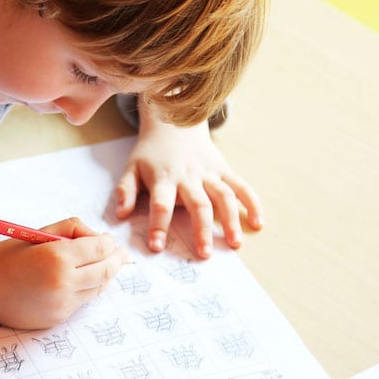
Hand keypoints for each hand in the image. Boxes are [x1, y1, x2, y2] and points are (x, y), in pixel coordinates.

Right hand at [0, 218, 126, 326]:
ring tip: (105, 266)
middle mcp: (63, 283)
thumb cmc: (10, 255)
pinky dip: (85, 290)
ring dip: (104, 276)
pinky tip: (79, 281)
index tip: (110, 240)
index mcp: (58, 257)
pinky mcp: (57, 318)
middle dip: (117, 260)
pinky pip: (81, 302)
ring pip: (97, 289)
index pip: (100, 250)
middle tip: (122, 254)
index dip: (109, 244)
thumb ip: (74, 229)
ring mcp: (61, 304)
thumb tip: (102, 239)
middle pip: (106, 271)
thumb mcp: (40, 233)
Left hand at [115, 105, 262, 258]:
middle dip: (202, 229)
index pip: (161, 204)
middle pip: (198, 204)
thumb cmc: (150, 153)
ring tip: (235, 244)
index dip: (159, 225)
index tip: (157, 246)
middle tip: (204, 254)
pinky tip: (258, 223)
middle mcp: (188, 176)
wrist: (174, 123)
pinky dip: (252, 203)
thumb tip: (121, 214)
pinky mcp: (224, 170)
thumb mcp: (132, 167)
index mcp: (163, 178)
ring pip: (223, 196)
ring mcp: (209, 173)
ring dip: (231, 220)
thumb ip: (125, 190)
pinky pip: (241, 186)